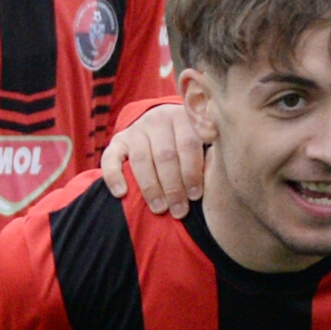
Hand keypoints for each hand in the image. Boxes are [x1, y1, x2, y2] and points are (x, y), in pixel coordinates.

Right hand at [96, 100, 205, 215]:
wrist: (160, 126)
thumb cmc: (187, 144)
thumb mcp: (200, 141)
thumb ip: (208, 153)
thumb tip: (219, 174)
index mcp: (183, 118)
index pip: (188, 144)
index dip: (192, 172)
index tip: (195, 196)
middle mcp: (158, 120)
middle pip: (165, 155)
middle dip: (173, 186)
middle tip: (179, 211)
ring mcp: (136, 129)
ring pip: (141, 159)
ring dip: (151, 187)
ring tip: (159, 209)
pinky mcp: (117, 141)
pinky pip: (110, 159)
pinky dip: (114, 177)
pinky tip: (122, 194)